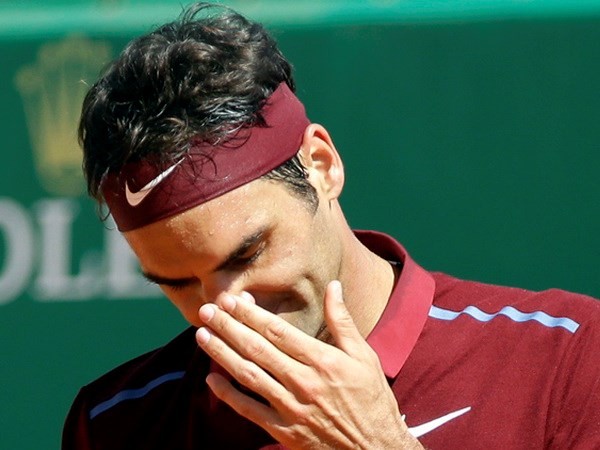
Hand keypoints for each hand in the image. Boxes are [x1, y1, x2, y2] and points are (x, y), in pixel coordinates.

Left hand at [195, 280, 422, 448]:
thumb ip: (343, 321)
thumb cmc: (372, 398)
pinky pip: (249, 411)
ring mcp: (291, 408)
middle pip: (258, 349)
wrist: (375, 448)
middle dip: (229, 327)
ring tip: (202, 335)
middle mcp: (304, 382)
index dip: (251, 314)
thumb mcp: (364, 356)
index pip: (278, 331)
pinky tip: (210, 380)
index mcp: (323, 360)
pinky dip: (227, 396)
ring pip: (249, 376)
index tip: (231, 299)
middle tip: (207, 310)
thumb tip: (334, 286)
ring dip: (222, 354)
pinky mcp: (284, 431)